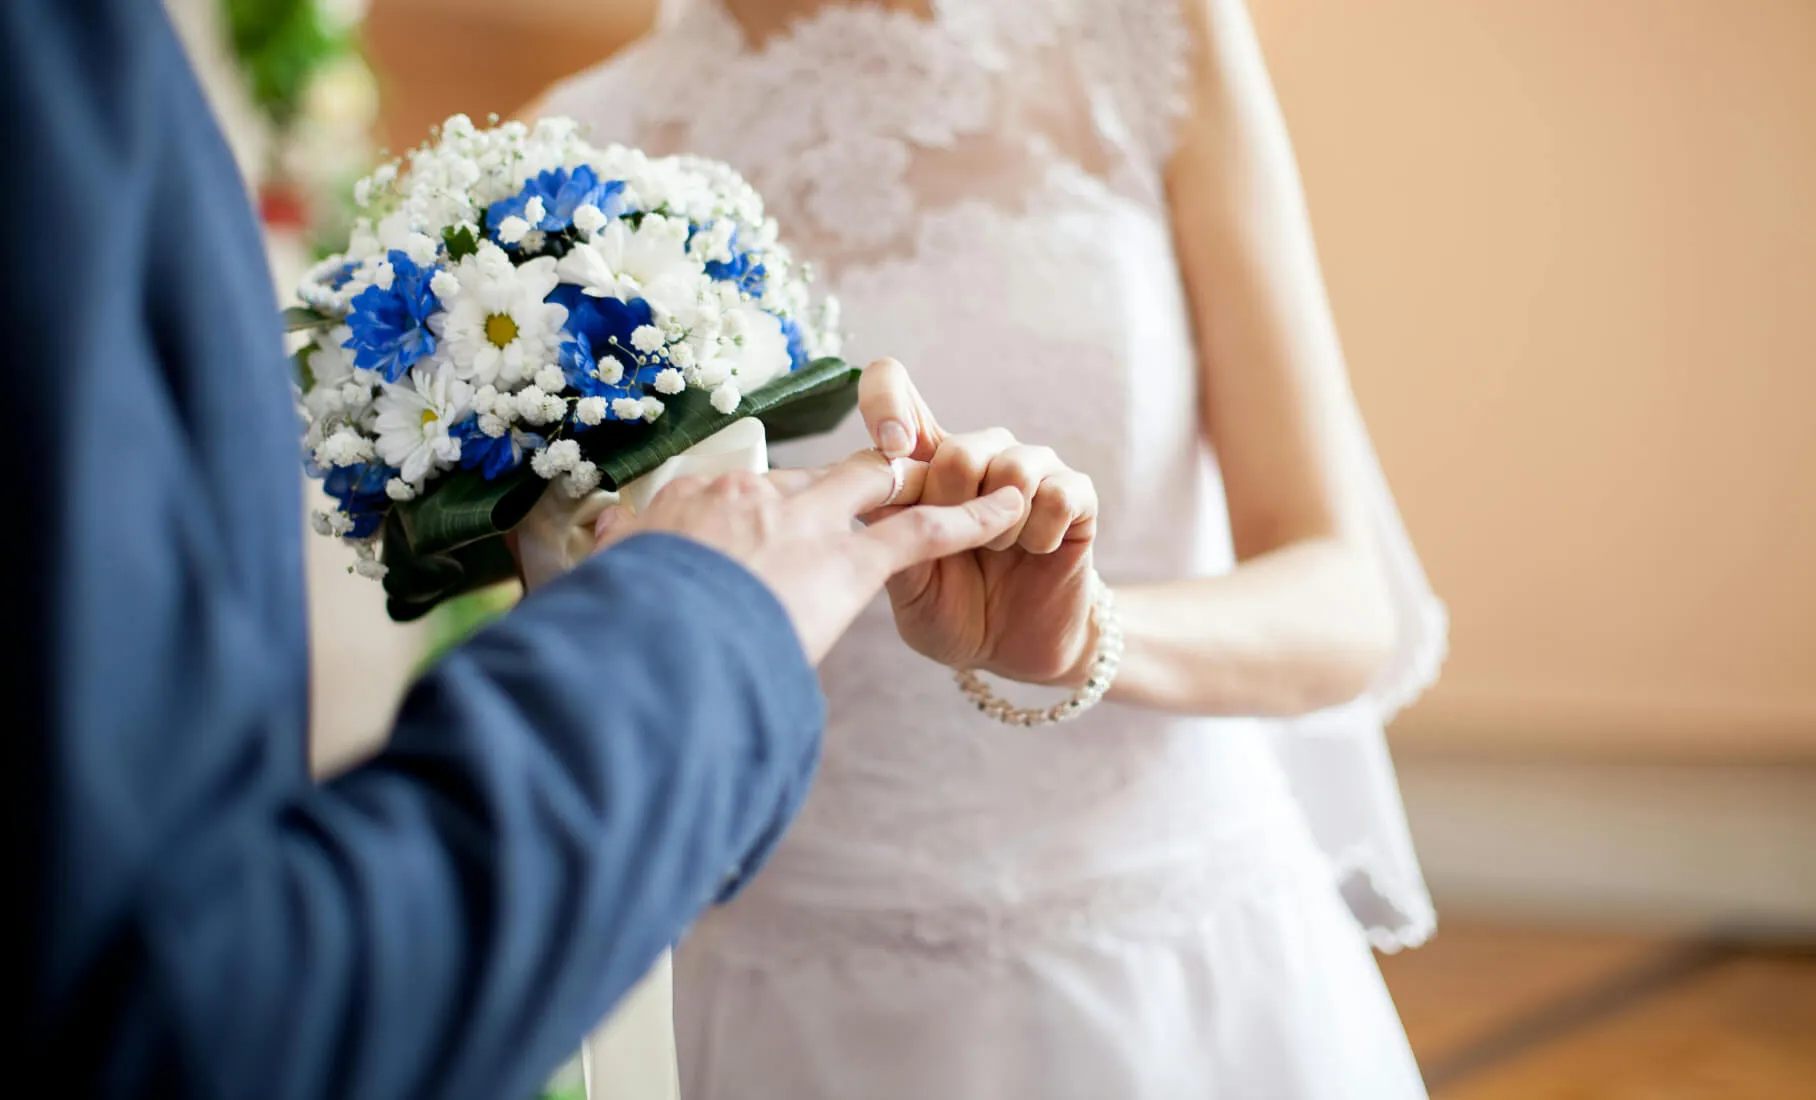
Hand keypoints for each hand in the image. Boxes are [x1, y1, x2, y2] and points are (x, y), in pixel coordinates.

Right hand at [590, 451, 1025, 664]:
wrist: (647, 647)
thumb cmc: (618, 637)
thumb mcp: (603, 593)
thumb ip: (616, 568)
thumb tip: (601, 550)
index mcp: (686, 506)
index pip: (738, 499)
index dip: (759, 518)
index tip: (762, 537)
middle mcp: (749, 498)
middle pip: (814, 481)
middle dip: (845, 489)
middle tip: (873, 496)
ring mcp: (803, 523)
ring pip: (874, 485)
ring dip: (916, 486)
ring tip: (956, 483)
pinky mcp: (849, 561)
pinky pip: (924, 531)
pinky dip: (973, 517)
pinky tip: (1014, 508)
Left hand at [856, 359, 1100, 685]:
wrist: (1015, 653)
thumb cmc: (953, 613)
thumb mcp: (907, 586)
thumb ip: (891, 537)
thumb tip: (870, 492)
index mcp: (924, 464)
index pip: (893, 387)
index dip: (885, 400)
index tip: (890, 446)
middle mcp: (978, 453)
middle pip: (958, 449)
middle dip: (953, 515)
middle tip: (958, 550)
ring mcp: (1030, 469)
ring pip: (1011, 467)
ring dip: (998, 529)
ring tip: (996, 552)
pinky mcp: (1075, 493)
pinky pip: (1055, 495)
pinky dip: (1039, 536)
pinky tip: (1035, 552)